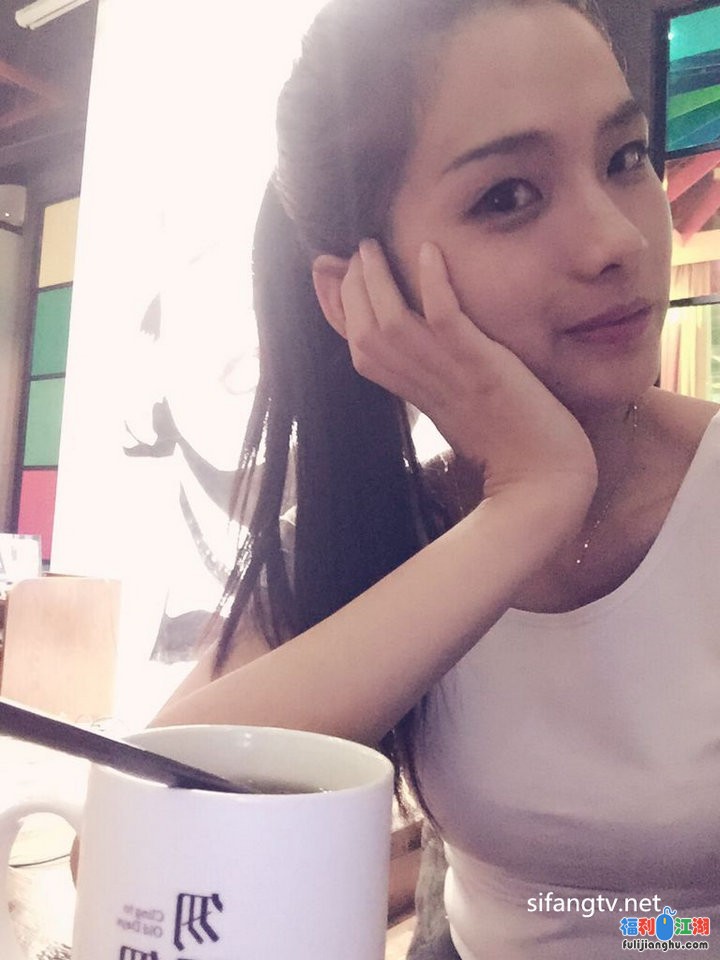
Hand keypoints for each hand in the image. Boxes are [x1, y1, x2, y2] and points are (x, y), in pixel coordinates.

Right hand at [338, 239, 596, 505]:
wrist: (544, 483)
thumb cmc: (509, 447)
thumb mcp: (460, 405)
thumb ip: (435, 377)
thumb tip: (421, 350)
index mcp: (412, 394)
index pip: (357, 347)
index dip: (334, 308)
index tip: (324, 271)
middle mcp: (421, 384)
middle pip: (363, 332)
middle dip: (349, 287)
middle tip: (356, 249)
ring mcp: (449, 376)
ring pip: (391, 323)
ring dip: (376, 280)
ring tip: (371, 244)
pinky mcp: (482, 368)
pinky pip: (448, 321)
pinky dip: (434, 285)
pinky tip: (431, 251)